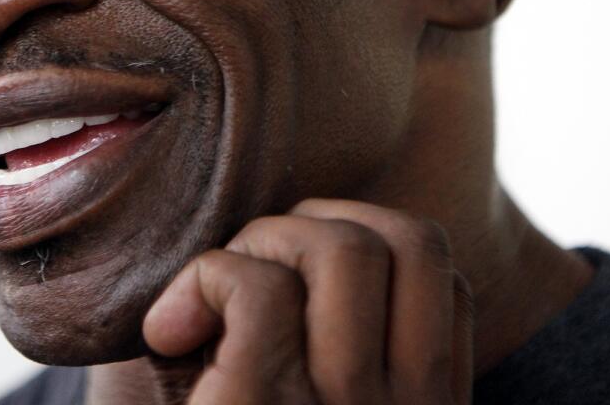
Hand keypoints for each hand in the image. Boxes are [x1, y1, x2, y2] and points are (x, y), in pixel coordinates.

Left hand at [142, 199, 474, 403]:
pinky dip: (204, 280)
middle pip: (406, 239)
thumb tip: (310, 221)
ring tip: (204, 311)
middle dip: (308, 227)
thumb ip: (338, 329)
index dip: (362, 237)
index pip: (443, 271)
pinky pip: (260, 288)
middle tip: (241, 283)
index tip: (293, 277)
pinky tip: (166, 332)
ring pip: (342, 248)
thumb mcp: (307, 390)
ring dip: (256, 247)